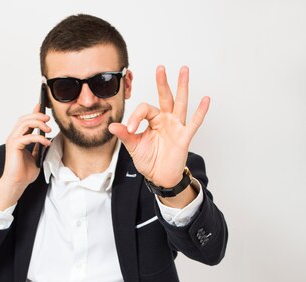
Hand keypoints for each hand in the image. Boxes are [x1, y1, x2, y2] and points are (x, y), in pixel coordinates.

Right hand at [1, 103, 51, 186]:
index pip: (25, 121)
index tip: (42, 105)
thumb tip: (44, 140)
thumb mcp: (35, 157)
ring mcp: (13, 140)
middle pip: (24, 119)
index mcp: (18, 138)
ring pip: (24, 123)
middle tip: (48, 119)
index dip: (33, 112)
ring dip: (38, 123)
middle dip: (37, 116)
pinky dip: (39, 138)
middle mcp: (14, 137)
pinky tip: (46, 142)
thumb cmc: (24, 173)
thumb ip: (37, 148)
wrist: (17, 183)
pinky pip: (28, 137)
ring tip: (48, 129)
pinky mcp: (14, 146)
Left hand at [108, 66, 209, 186]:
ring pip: (180, 103)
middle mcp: (166, 120)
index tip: (130, 129)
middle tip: (160, 68)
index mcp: (153, 120)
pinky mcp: (184, 137)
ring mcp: (176, 126)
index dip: (136, 117)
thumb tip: (112, 125)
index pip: (145, 109)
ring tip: (184, 70)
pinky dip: (200, 112)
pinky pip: (194, 123)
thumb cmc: (149, 160)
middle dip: (162, 83)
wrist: (159, 177)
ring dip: (182, 87)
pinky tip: (206, 99)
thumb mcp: (134, 147)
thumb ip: (125, 135)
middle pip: (165, 97)